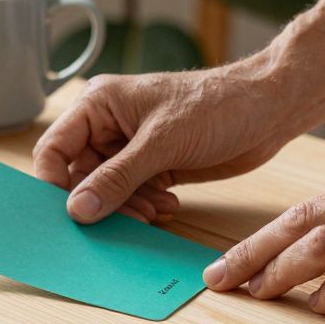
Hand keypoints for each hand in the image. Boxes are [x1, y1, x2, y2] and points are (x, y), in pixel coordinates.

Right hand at [33, 65, 293, 223]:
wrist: (270, 109)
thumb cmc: (217, 105)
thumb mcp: (161, 143)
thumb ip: (116, 178)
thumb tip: (77, 210)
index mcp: (98, 105)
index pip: (54, 149)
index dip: (54, 183)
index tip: (67, 215)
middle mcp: (108, 126)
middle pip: (79, 176)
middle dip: (100, 202)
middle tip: (126, 218)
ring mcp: (131, 147)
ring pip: (107, 191)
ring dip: (127, 208)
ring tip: (154, 211)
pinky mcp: (154, 165)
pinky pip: (133, 195)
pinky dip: (146, 206)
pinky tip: (169, 204)